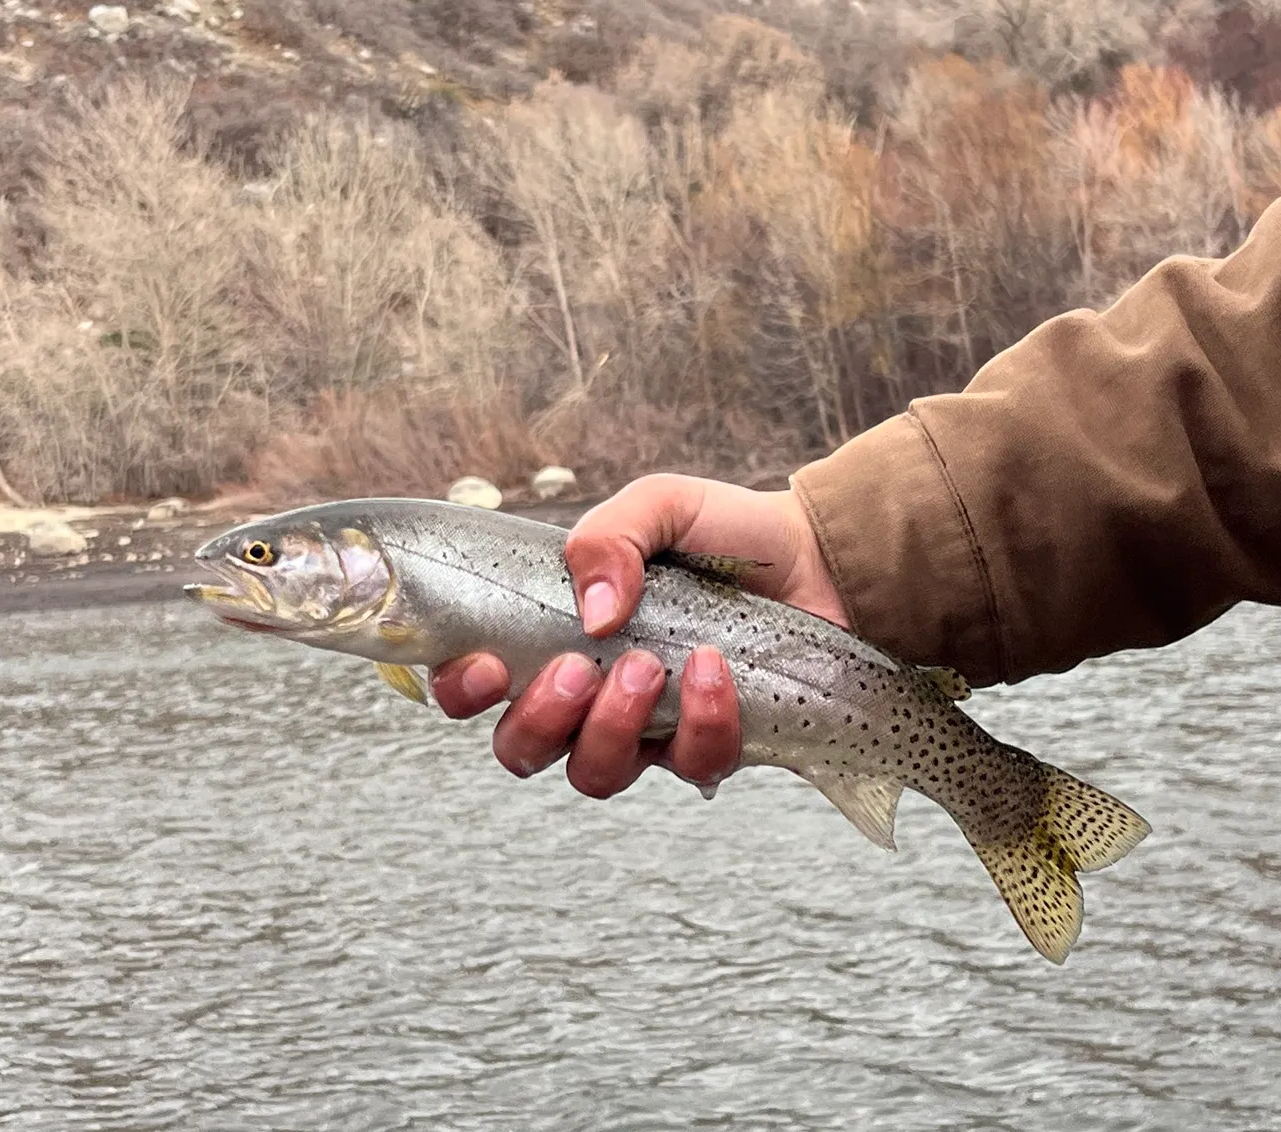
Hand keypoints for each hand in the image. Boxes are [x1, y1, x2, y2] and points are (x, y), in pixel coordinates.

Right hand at [430, 474, 847, 797]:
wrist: (819, 556)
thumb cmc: (725, 532)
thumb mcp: (659, 506)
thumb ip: (608, 539)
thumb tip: (594, 611)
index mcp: (557, 632)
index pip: (477, 685)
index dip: (461, 691)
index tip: (487, 666)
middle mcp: (591, 692)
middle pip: (523, 750)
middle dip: (540, 719)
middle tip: (580, 670)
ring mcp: (648, 728)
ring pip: (596, 774)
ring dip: (612, 728)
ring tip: (650, 668)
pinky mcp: (710, 747)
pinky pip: (688, 767)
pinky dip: (700, 722)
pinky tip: (716, 670)